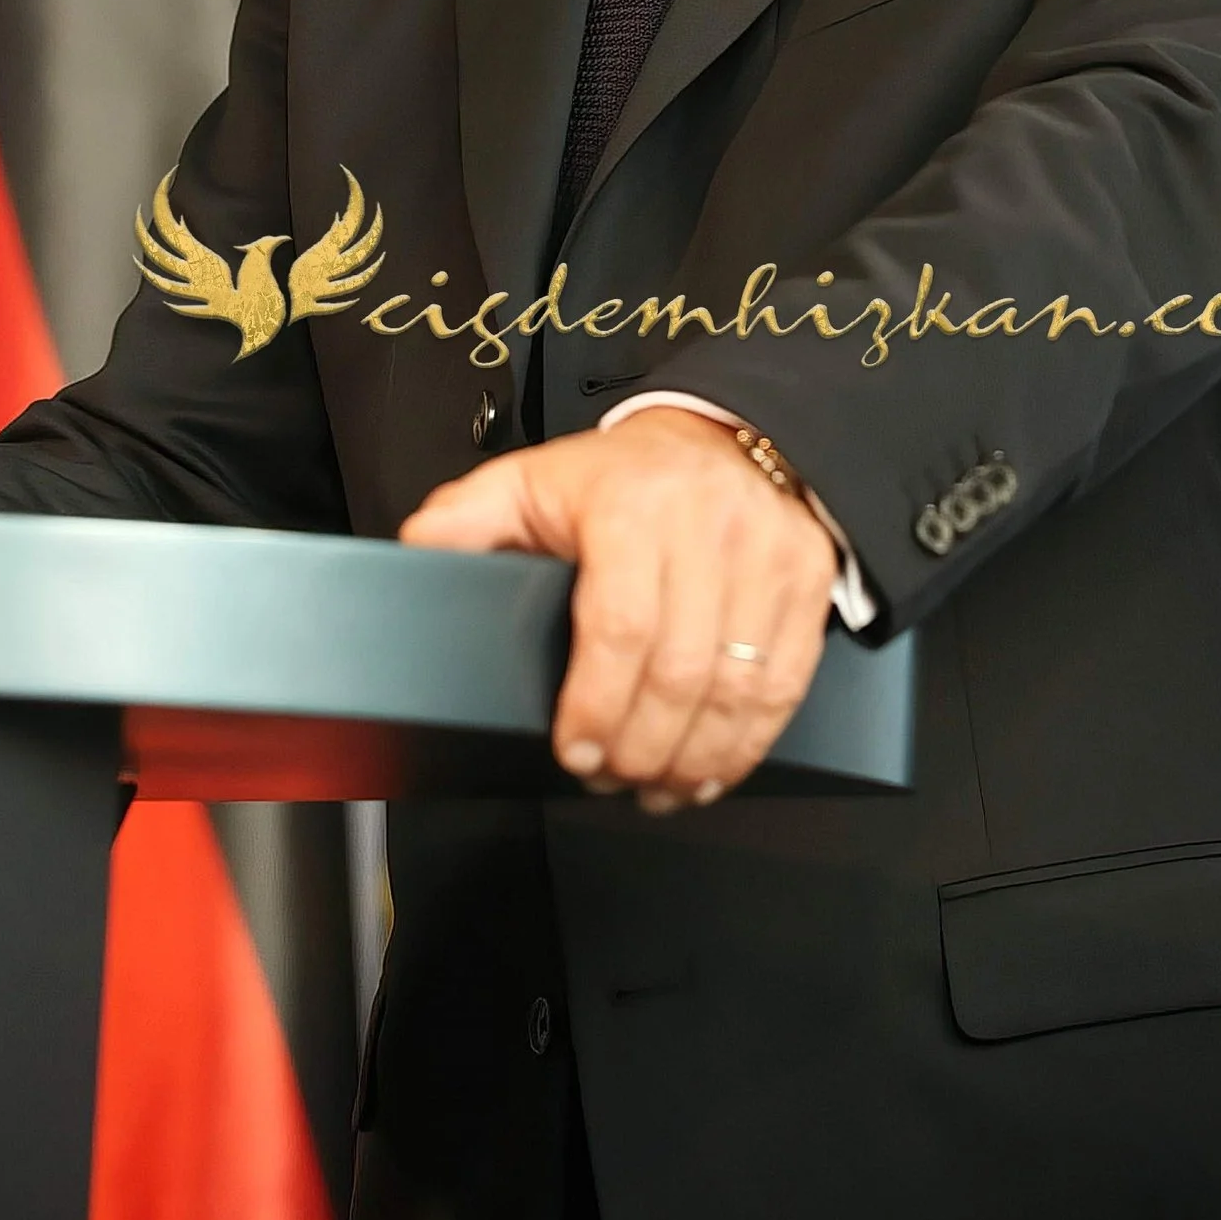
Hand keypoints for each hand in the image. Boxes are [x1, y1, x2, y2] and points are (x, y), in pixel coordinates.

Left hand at [401, 407, 835, 807]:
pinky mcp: (809, 576)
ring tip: (655, 785)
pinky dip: (749, 742)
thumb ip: (464, 522)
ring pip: (738, 687)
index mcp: (631, 503)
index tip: (575, 751)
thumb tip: (411, 562)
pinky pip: (786, 681)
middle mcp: (708, 523)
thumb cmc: (620, 476)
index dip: (597, 705)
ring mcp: (768, 550)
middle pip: (681, 670)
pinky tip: (710, 768)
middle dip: (641, 746)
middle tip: (610, 777)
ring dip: (695, 758)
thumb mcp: (529, 479)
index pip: (619, 625)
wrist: (722, 434)